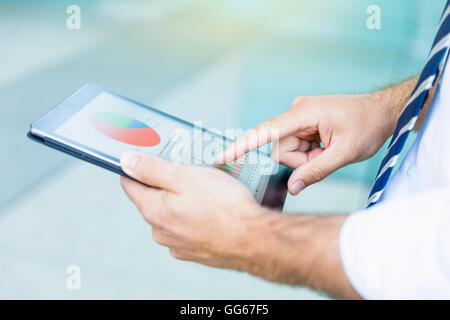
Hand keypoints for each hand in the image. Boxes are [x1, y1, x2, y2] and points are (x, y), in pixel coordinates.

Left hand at [119, 151, 265, 269]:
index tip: (150, 160)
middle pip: (153, 199)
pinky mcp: (193, 251)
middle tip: (193, 175)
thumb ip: (152, 169)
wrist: (254, 239)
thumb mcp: (185, 176)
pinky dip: (195, 219)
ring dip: (184, 202)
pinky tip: (213, 211)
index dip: (138, 168)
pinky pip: (187, 228)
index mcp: (153, 209)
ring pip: (172, 215)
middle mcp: (160, 231)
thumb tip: (126, 162)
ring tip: (209, 193)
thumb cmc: (224, 206)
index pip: (130, 185)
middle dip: (168, 185)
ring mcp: (176, 244)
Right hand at [217, 95, 397, 194]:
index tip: (221, 157)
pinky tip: (325, 147)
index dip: (242, 146)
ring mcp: (298, 118)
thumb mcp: (345, 153)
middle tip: (325, 157)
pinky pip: (295, 147)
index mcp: (304, 113)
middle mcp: (296, 112)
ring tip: (328, 151)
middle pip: (279, 148)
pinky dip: (309, 154)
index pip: (265, 131)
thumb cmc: (368, 125)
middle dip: (300, 160)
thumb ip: (316, 172)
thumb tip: (292, 188)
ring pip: (287, 151)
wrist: (382, 112)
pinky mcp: (301, 124)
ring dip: (306, 158)